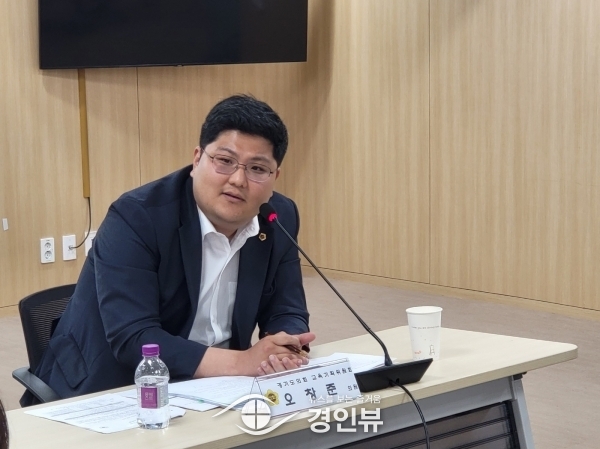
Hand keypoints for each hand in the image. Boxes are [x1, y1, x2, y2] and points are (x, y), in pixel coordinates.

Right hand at [193, 331, 314, 377]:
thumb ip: (281, 338)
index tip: (305, 341)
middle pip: (289, 349)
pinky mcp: (269, 367)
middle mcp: (270, 347)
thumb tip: (296, 338)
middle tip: (307, 358)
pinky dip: (289, 367)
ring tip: (304, 363)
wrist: (243, 363)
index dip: (298, 340)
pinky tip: (295, 368)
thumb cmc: (257, 352)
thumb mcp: (268, 341)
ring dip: (297, 361)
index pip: (288, 338)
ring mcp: (269, 358)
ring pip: (287, 358)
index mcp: (271, 339)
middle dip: (300, 353)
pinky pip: (282, 367)